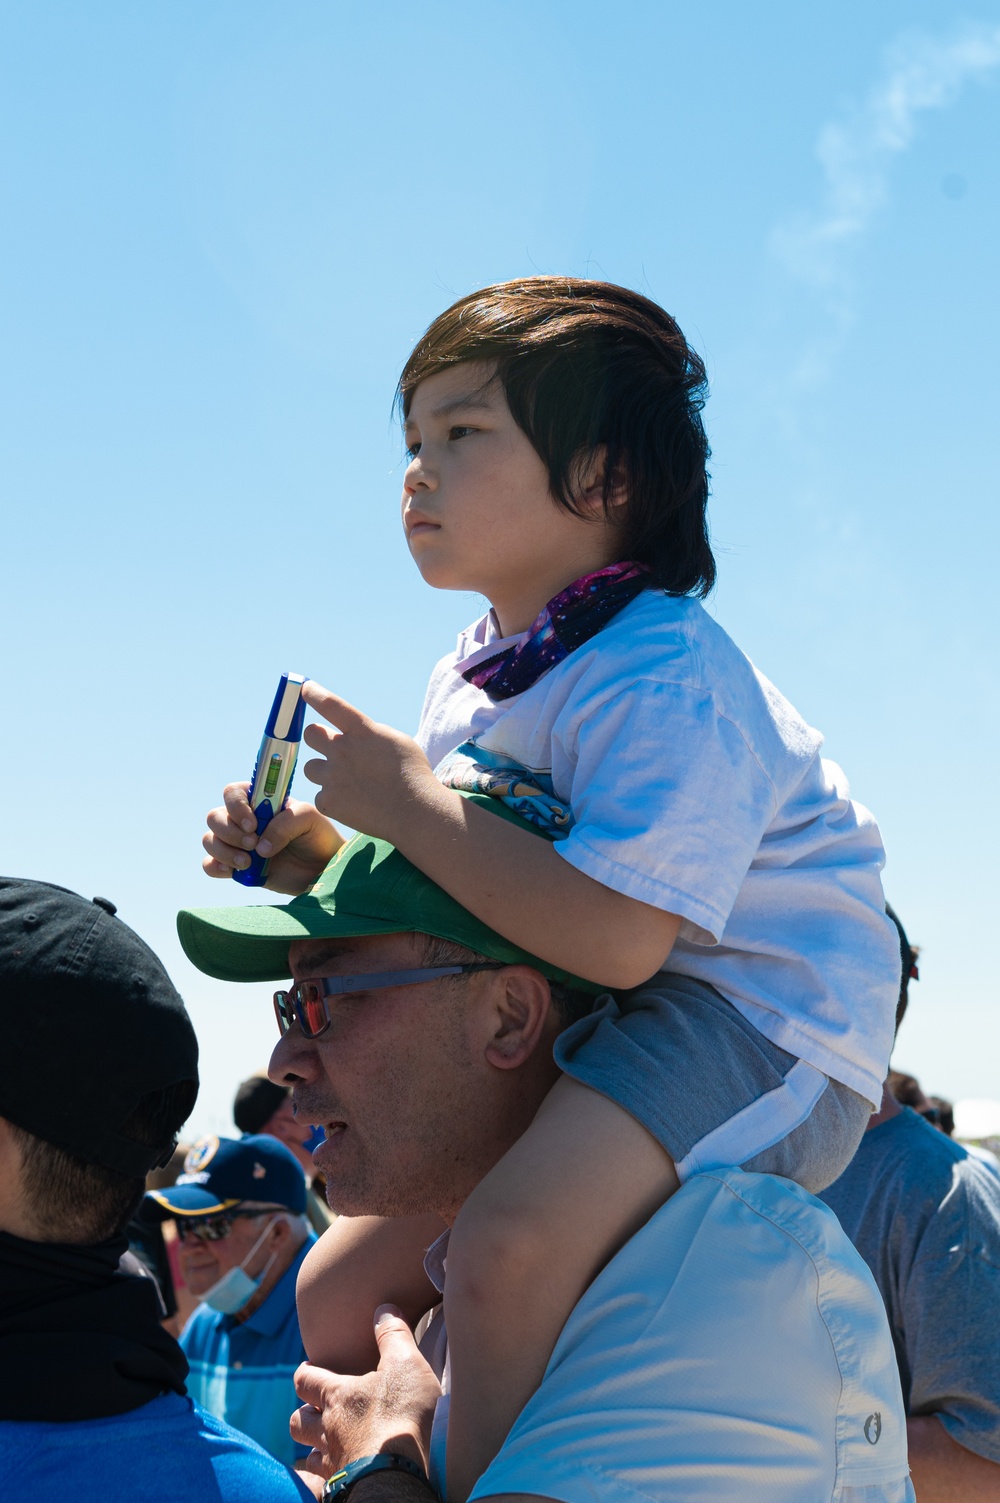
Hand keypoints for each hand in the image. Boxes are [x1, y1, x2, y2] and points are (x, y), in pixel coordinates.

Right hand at [202, 783, 342, 894]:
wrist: (321, 869)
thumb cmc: (317, 836)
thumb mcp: (309, 819)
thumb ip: (285, 824)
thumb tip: (260, 847)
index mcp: (259, 801)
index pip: (232, 793)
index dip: (236, 807)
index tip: (253, 824)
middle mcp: (244, 820)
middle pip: (215, 816)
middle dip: (230, 832)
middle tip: (253, 844)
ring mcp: (238, 843)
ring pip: (210, 839)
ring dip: (224, 851)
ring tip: (248, 863)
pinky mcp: (236, 866)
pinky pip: (209, 864)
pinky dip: (215, 866)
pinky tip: (233, 871)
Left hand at [291, 1306, 441, 1479]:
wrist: (397, 1473)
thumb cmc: (400, 1414)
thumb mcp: (405, 1362)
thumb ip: (393, 1334)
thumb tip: (383, 1309)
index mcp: (336, 1396)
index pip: (304, 1380)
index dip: (306, 1374)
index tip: (313, 1369)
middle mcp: (327, 1429)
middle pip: (297, 1422)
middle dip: (305, 1414)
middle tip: (321, 1409)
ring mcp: (332, 1461)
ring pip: (307, 1454)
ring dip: (314, 1448)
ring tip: (331, 1442)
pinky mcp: (342, 1486)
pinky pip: (322, 1482)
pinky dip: (327, 1475)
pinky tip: (341, 1470)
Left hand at [300, 682, 438, 842]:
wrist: (414, 812)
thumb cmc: (413, 776)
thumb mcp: (397, 741)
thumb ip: (370, 735)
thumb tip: (355, 734)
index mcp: (363, 731)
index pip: (331, 704)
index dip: (315, 694)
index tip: (305, 688)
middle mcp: (343, 750)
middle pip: (310, 734)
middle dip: (318, 739)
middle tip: (332, 750)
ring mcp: (332, 776)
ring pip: (310, 768)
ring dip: (323, 772)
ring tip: (347, 784)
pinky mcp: (327, 801)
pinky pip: (320, 796)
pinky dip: (333, 800)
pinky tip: (353, 804)